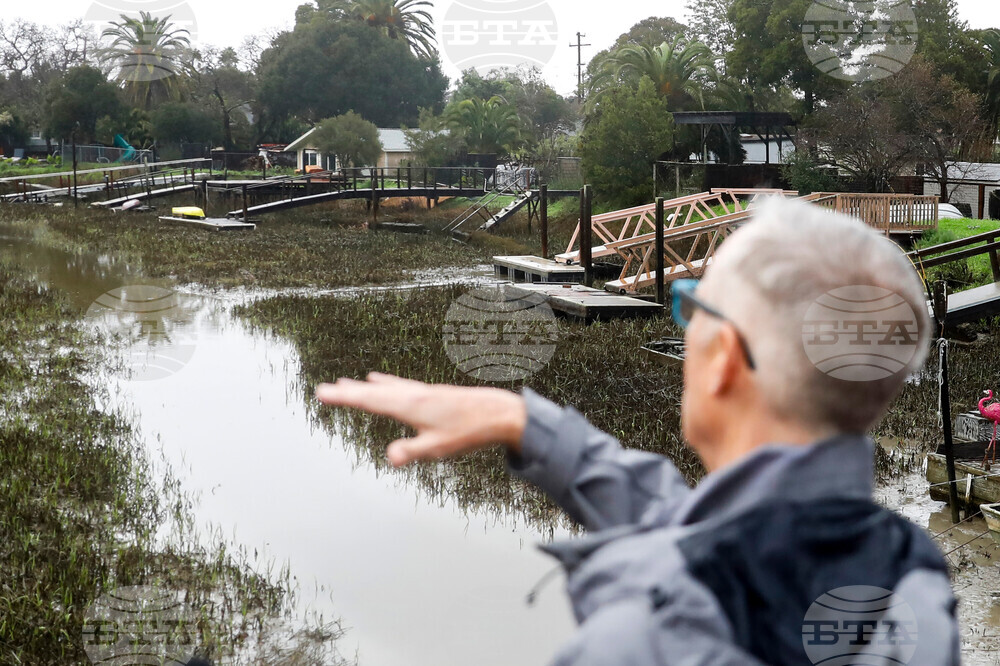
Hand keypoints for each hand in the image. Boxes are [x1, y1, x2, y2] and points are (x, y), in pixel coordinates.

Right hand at [315, 373, 526, 466]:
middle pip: (373, 392)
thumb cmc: (470, 430)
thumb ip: (413, 451)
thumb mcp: (439, 447)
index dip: (345, 398)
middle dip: (348, 392)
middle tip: (323, 389)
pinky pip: (398, 385)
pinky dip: (383, 382)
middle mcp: (412, 394)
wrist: (498, 413)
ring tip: (344, 383)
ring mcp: (420, 392)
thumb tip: (390, 456)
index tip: (322, 392)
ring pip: (384, 387)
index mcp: (411, 405)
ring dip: (363, 386)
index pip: (370, 401)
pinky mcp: (429, 393)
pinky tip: (379, 379)